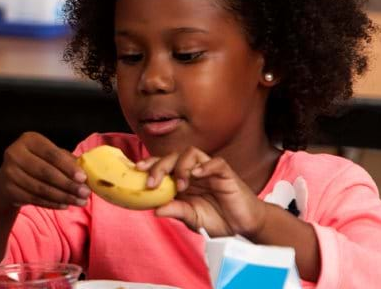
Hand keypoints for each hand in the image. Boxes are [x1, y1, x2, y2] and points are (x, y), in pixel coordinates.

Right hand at [0, 132, 89, 208]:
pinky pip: (34, 199)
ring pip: (41, 188)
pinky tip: (65, 205)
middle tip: (85, 193)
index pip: (51, 154)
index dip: (68, 167)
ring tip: (79, 202)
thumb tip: (85, 175)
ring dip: (63, 197)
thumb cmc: (37, 163)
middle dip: (68, 184)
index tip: (83, 178)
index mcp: (28, 140)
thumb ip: (66, 161)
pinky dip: (52, 204)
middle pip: (46, 172)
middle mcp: (15, 154)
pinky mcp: (9, 189)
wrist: (9, 177)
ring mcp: (9, 172)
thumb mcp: (50, 156)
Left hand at [137, 147, 267, 236]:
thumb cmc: (218, 220)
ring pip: (191, 153)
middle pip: (172, 156)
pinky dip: (205, 166)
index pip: (162, 165)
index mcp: (181, 181)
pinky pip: (215, 162)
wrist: (244, 227)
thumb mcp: (193, 219)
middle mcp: (192, 172)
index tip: (136, 171)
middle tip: (152, 183)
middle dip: (159, 166)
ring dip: (181, 166)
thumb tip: (155, 210)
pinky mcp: (226, 174)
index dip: (149, 164)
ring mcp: (209, 171)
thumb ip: (176, 211)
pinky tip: (197, 175)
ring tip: (180, 186)